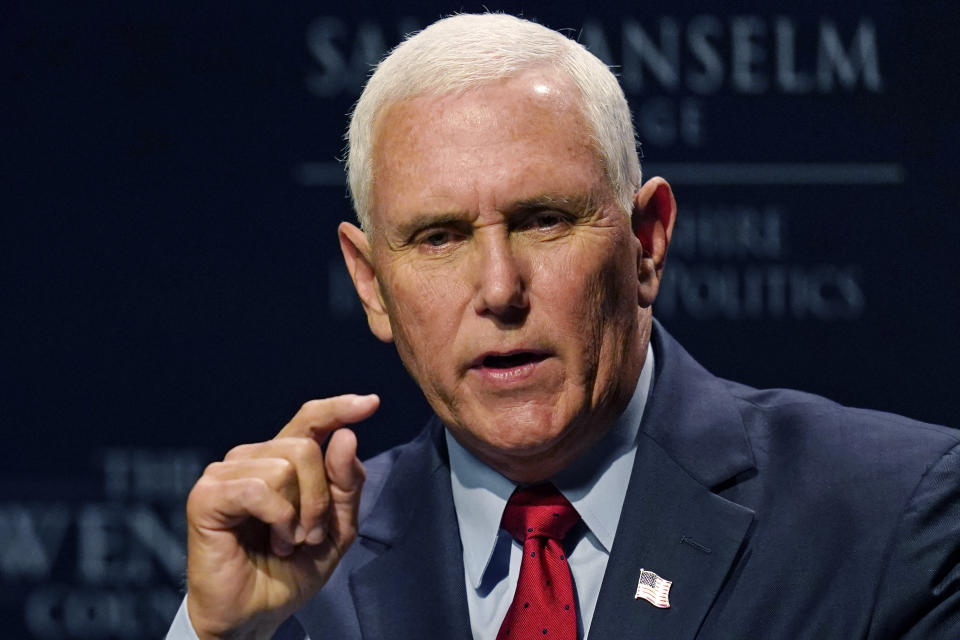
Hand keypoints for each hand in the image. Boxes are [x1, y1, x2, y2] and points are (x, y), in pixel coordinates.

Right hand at [184, 394, 378, 639]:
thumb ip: (346, 484)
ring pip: (285, 466)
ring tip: (287, 541)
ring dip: (299, 514)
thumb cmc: (289, 571)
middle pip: (305, 446)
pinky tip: (274, 542)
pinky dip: (278, 519)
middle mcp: (252, 457)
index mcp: (281, 460)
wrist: (255, 615)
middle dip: (320, 498)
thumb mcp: (336, 528)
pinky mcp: (207, 495)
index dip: (339, 407)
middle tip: (309, 534)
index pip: (310, 419)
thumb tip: (346, 436)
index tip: (371, 403)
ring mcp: (226, 473)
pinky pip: (260, 489)